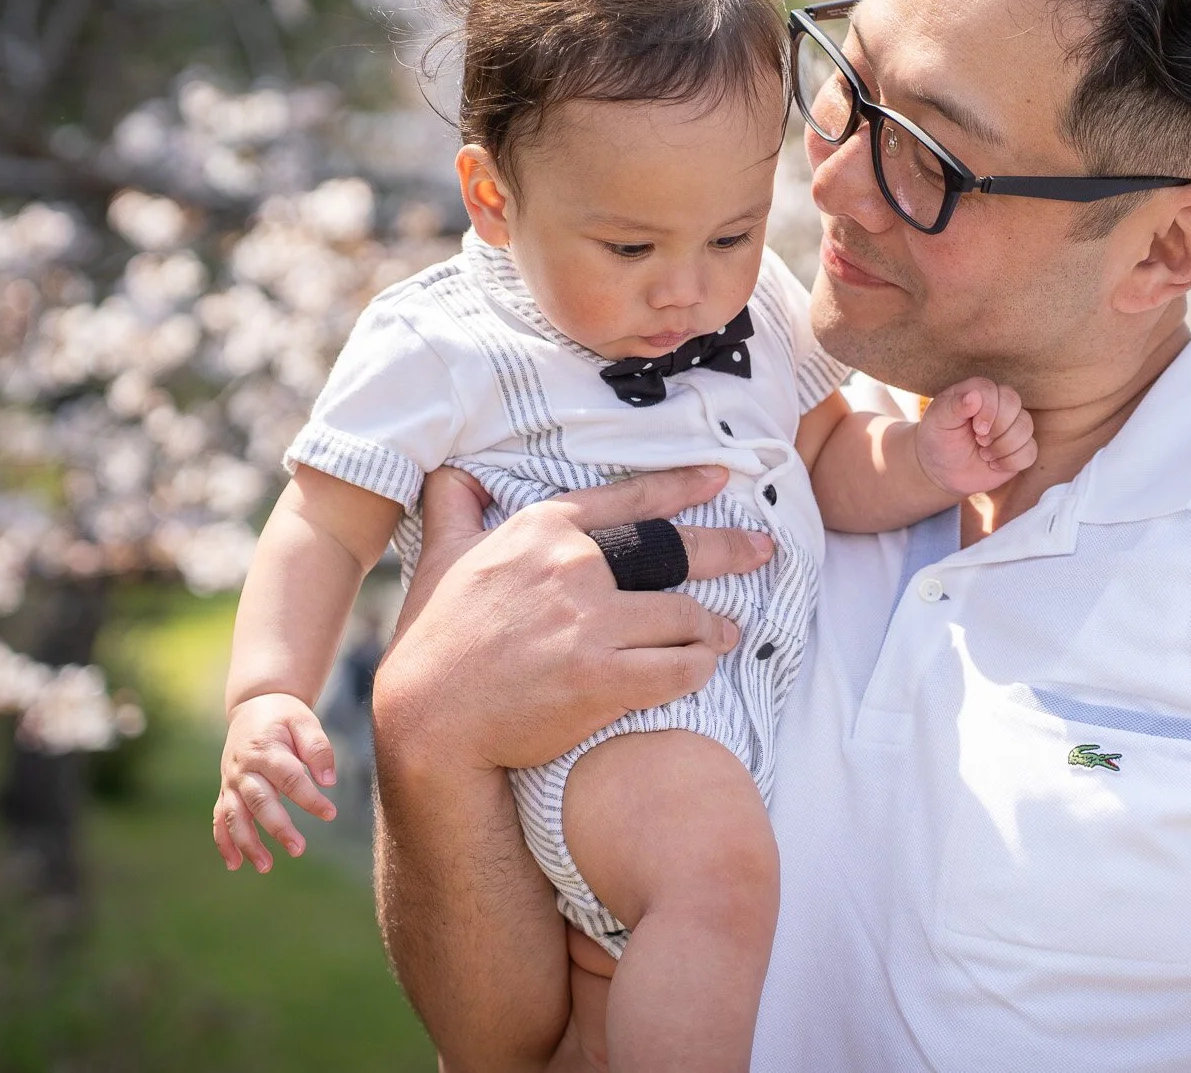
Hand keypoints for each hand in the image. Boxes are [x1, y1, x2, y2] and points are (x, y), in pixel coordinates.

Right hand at [213, 691, 337, 872]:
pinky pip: (219, 818)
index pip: (289, 778)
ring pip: (234, 815)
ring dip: (247, 842)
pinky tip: (234, 864)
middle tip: (298, 849)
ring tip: (265, 866)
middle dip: (277, 827)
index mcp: (265, 749)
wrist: (254, 705)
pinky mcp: (226, 790)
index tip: (330, 814)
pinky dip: (224, 841)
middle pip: (259, 801)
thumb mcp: (305, 721)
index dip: (309, 798)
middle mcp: (244, 768)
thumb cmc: (284, 716)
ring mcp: (231, 781)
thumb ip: (318, 748)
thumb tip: (329, 781)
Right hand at [374, 464, 773, 776]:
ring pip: (683, 616)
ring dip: (713, 627)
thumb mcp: (439, 557)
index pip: (629, 500)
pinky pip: (677, 668)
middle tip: (763, 550)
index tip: (719, 480)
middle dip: (727, 550)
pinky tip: (703, 667)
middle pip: (673, 551)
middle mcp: (572, 566)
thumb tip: (456, 473)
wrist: (428, 718)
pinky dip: (697, 667)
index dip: (681, 487)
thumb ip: (455, 508)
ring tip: (726, 632)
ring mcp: (588, 623)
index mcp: (542, 530)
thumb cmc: (436, 639)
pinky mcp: (600, 677)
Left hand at [915, 376, 1037, 494]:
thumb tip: (974, 396)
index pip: (994, 390)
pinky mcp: (1019, 448)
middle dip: (998, 427)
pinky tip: (994, 465)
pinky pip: (1030, 452)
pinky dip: (1012, 461)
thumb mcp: (937, 422)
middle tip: (980, 441)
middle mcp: (998, 405)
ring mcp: (1011, 427)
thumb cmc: (938, 440)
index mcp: (977, 392)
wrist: (942, 470)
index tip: (976, 429)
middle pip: (1015, 403)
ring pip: (1026, 427)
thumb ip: (953, 407)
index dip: (990, 410)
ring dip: (1004, 446)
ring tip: (984, 454)